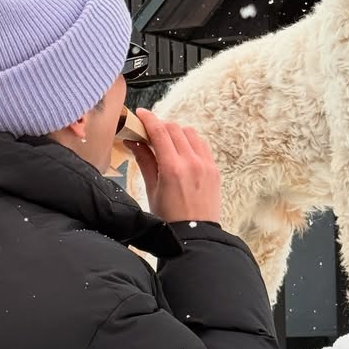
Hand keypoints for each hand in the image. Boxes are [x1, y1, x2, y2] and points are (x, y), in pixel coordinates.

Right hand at [129, 108, 221, 224]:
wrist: (194, 235)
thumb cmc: (169, 217)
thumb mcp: (152, 189)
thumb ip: (144, 161)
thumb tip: (134, 141)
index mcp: (172, 168)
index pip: (159, 132)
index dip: (148, 119)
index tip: (140, 114)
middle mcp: (191, 162)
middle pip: (174, 129)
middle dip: (160, 126)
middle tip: (149, 132)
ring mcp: (206, 164)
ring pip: (190, 133)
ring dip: (176, 133)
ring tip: (167, 143)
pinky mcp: (214, 168)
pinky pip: (202, 145)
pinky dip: (190, 142)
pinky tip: (182, 151)